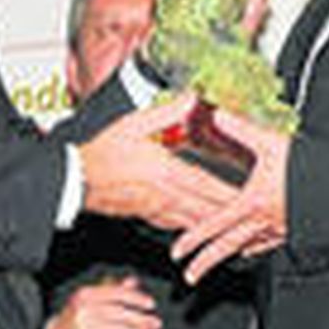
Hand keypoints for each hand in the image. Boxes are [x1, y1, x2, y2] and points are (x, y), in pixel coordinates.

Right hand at [46, 276, 160, 328]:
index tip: (150, 304)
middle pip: (120, 314)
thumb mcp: (90, 297)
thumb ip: (112, 288)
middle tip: (155, 323)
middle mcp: (86, 311)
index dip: (136, 298)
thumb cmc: (75, 315)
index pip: (116, 294)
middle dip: (141, 319)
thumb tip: (133, 282)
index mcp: (87, 295)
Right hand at [79, 94, 238, 229]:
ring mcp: (156, 208)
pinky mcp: (146, 216)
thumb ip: (167, 112)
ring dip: (215, 227)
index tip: (250, 196)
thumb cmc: (102, 151)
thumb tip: (192, 97)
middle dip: (230, 215)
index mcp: (165, 169)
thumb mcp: (134, 123)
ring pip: (193, 221)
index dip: (229, 192)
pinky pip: (175, 225)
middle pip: (204, 207)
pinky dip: (192, 229)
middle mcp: (164, 193)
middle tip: (252, 220)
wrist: (77, 178)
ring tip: (235, 231)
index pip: (205, 184)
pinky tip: (201, 230)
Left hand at [172, 111, 289, 283]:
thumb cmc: (307, 166)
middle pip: (227, 247)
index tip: (178, 250)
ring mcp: (278, 228)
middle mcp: (263, 221)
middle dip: (206, 262)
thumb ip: (241, 129)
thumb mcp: (270, 143)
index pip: (215, 226)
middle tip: (189, 275)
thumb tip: (218, 115)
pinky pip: (267, 244)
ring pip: (246, 248)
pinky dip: (254, 249)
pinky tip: (249, 250)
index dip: (195, 238)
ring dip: (227, 256)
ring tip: (213, 263)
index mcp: (252, 202)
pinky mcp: (293, 228)